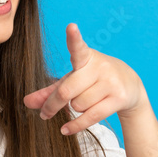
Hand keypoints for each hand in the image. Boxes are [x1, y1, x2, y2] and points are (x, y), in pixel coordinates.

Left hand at [23, 23, 147, 135]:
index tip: (71, 27)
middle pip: (67, 90)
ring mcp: (111, 82)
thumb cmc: (94, 80)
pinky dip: (75, 125)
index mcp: (86, 57)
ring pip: (78, 105)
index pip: (78, 47)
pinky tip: (65, 129)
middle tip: (44, 114)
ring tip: (82, 103)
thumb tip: (26, 102)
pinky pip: (91, 116)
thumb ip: (49, 91)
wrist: (130, 86)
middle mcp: (99, 67)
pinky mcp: (118, 98)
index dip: (74, 38)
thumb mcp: (72, 80)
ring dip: (74, 110)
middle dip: (53, 104)